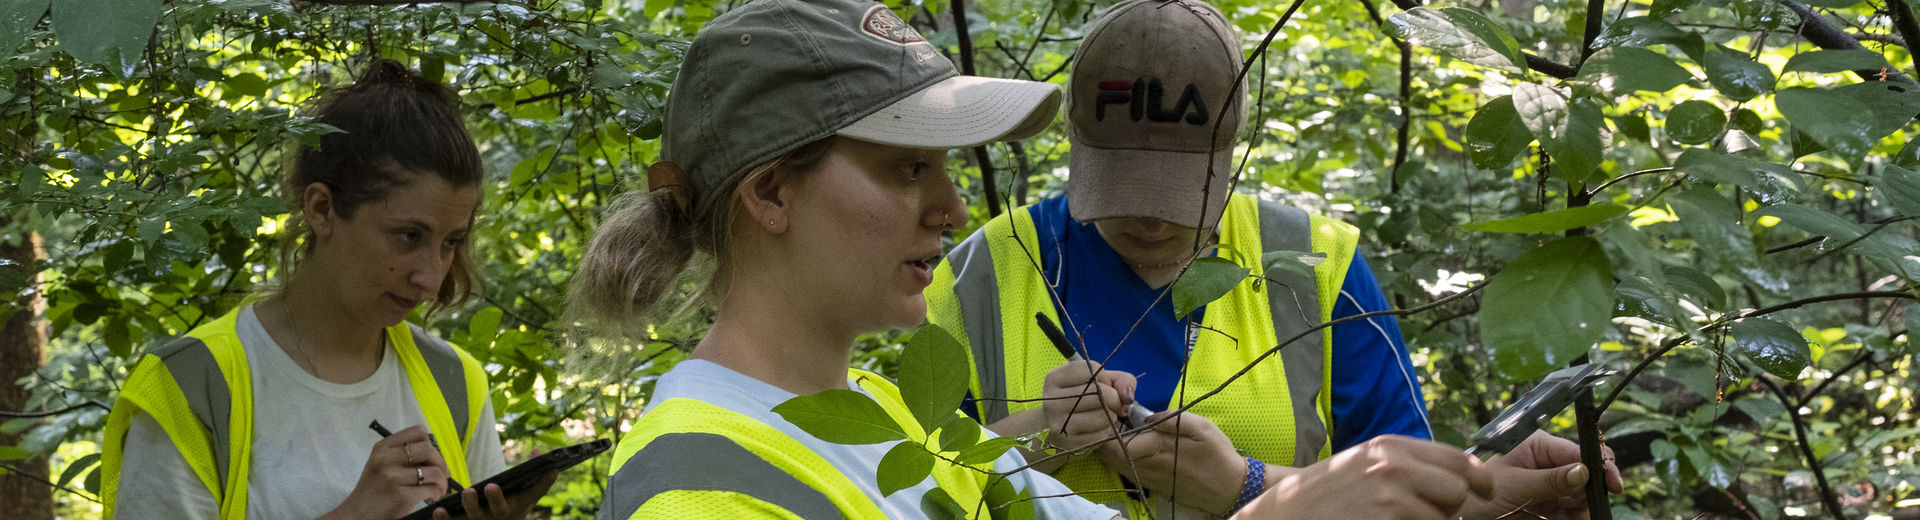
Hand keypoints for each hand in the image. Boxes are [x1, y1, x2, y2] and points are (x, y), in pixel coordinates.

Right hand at [321, 425, 450, 519]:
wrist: (357, 514)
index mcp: (382, 447)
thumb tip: (436, 454)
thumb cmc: (374, 489)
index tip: (431, 457)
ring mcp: (393, 478)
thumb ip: (402, 455)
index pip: (417, 432)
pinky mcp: (402, 496)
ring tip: (439, 487)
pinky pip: (431, 488)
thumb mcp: (381, 464)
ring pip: (434, 471)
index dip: (430, 444)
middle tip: (442, 474)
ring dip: (442, 481)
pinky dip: (437, 492)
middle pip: (428, 449)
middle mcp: (386, 459)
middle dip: (441, 462)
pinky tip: (433, 496)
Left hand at [432, 471, 557, 519]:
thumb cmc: (513, 507)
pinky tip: (438, 510)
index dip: (542, 483)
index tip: (548, 470)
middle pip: (499, 508)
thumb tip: (537, 450)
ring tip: (467, 492)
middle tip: (491, 486)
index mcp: (518, 505)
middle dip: (496, 499)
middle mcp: (501, 515)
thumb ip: (533, 474)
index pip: (532, 494)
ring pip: (475, 516)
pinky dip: (445, 518)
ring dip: (470, 506)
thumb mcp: (526, 494)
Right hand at [1039, 360, 1136, 453]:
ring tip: (1103, 416)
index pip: (1091, 369)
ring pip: (1102, 416)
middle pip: (1099, 392)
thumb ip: (1121, 381)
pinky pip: (1100, 435)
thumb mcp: (1100, 382)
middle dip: (1114, 398)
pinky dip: (1106, 432)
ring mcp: (1057, 424)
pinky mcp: (1067, 443)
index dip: (1105, 377)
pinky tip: (1097, 429)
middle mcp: (1051, 401)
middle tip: (1111, 403)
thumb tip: (1127, 396)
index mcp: (1054, 378)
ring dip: (1111, 416)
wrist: (1059, 431)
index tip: (1102, 385)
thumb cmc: (1083, 400)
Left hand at [1108, 410, 1247, 515]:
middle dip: (1102, 438)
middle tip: (1109, 419)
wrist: (1229, 488)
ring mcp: (1147, 479)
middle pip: (1108, 456)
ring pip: (1115, 465)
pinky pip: (1127, 471)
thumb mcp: (1201, 427)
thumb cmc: (1217, 455)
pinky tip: (1130, 445)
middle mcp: (1145, 468)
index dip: (1104, 429)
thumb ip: (1172, 418)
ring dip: (1111, 448)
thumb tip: (1146, 417)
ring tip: (1118, 430)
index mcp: (1155, 450)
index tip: (1108, 413)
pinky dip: (1121, 458)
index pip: (1113, 445)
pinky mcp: (1151, 485)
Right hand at [1232, 435, 1493, 519]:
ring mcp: (1389, 495)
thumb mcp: (1363, 467)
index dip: (1478, 479)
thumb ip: (1405, 466)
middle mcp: (1392, 465)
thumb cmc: (1324, 498)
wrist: (1284, 516)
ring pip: (1441, 518)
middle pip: (1456, 491)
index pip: (1456, 459)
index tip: (1484, 491)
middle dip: (1447, 510)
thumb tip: (1460, 476)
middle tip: (1417, 516)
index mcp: (1389, 447)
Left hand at [1459, 431, 1623, 519]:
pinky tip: (1559, 518)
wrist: (1466, 517)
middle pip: (1587, 474)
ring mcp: (1552, 485)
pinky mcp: (1552, 505)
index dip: (1598, 465)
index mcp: (1538, 445)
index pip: (1577, 450)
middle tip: (1576, 505)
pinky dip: (1573, 517)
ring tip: (1559, 513)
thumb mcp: (1516, 485)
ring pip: (1583, 496)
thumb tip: (1584, 471)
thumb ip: (1552, 480)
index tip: (1612, 483)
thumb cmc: (1479, 493)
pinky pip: (1574, 512)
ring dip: (1579, 508)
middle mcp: (1548, 462)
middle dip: (1587, 491)